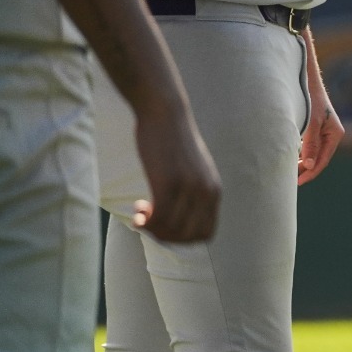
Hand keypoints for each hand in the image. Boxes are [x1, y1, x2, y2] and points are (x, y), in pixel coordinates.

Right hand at [130, 102, 220, 242]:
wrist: (165, 113)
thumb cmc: (173, 142)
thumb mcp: (192, 170)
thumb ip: (193, 192)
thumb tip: (179, 220)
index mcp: (214, 191)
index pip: (206, 234)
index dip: (183, 238)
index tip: (166, 224)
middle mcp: (206, 192)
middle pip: (187, 237)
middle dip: (164, 236)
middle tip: (148, 220)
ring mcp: (189, 188)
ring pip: (171, 230)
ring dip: (151, 228)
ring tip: (140, 211)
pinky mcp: (169, 182)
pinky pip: (158, 218)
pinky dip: (145, 221)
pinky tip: (137, 208)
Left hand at [298, 91, 345, 184]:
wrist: (307, 82)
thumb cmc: (311, 101)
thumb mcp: (311, 124)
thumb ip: (311, 145)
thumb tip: (309, 166)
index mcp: (335, 134)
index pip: (323, 160)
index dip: (311, 172)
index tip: (299, 182)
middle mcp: (331, 135)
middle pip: (319, 158)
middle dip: (306, 169)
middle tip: (291, 180)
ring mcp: (323, 132)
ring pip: (313, 153)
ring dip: (302, 162)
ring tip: (289, 171)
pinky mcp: (314, 129)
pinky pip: (308, 146)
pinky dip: (300, 153)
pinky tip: (290, 157)